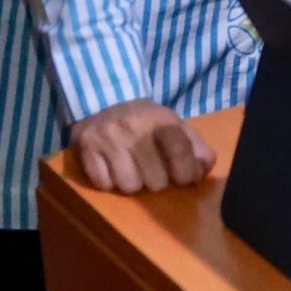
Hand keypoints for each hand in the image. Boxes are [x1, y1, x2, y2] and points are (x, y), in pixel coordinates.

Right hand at [65, 99, 214, 194]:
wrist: (103, 103)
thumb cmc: (145, 122)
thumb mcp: (174, 125)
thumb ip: (195, 146)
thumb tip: (204, 168)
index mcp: (160, 118)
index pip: (180, 152)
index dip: (187, 173)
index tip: (185, 179)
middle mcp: (133, 125)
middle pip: (156, 181)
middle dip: (158, 181)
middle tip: (152, 169)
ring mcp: (108, 137)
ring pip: (129, 187)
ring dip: (133, 184)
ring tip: (132, 169)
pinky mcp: (86, 147)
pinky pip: (104, 185)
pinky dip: (110, 182)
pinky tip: (112, 167)